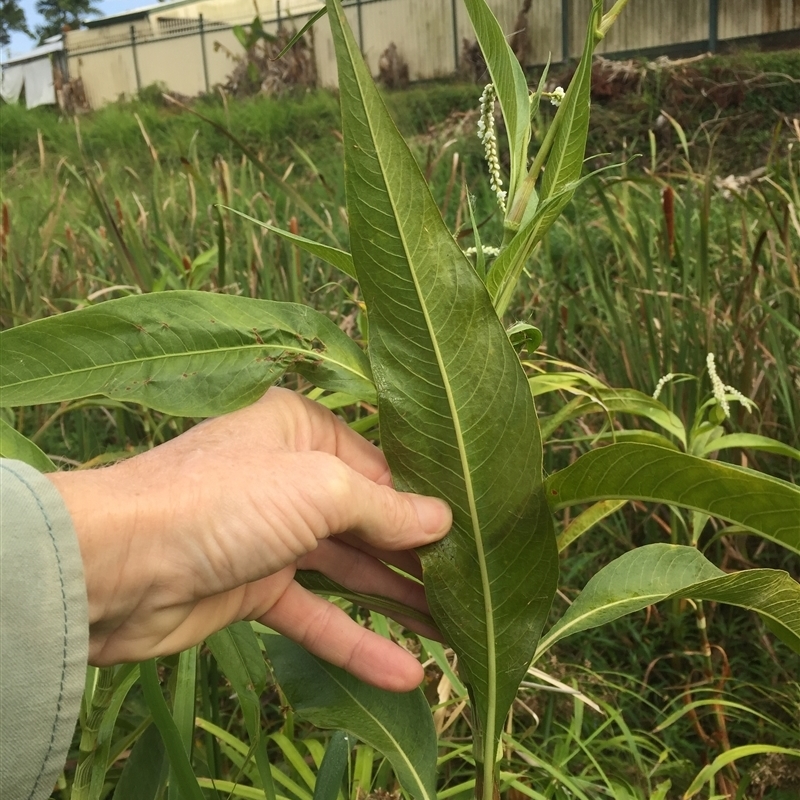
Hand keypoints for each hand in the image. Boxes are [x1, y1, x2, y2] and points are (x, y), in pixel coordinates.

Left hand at [47, 388, 450, 691]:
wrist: (117, 566)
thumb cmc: (223, 500)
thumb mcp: (318, 489)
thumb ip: (384, 508)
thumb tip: (441, 521)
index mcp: (301, 431)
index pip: (378, 466)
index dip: (423, 500)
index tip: (471, 531)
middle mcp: (288, 477)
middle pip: (367, 520)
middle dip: (416, 557)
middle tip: (471, 588)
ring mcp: (271, 535)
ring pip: (346, 571)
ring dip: (394, 603)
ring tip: (454, 632)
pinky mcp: (254, 588)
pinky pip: (314, 615)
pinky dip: (353, 643)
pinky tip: (402, 674)